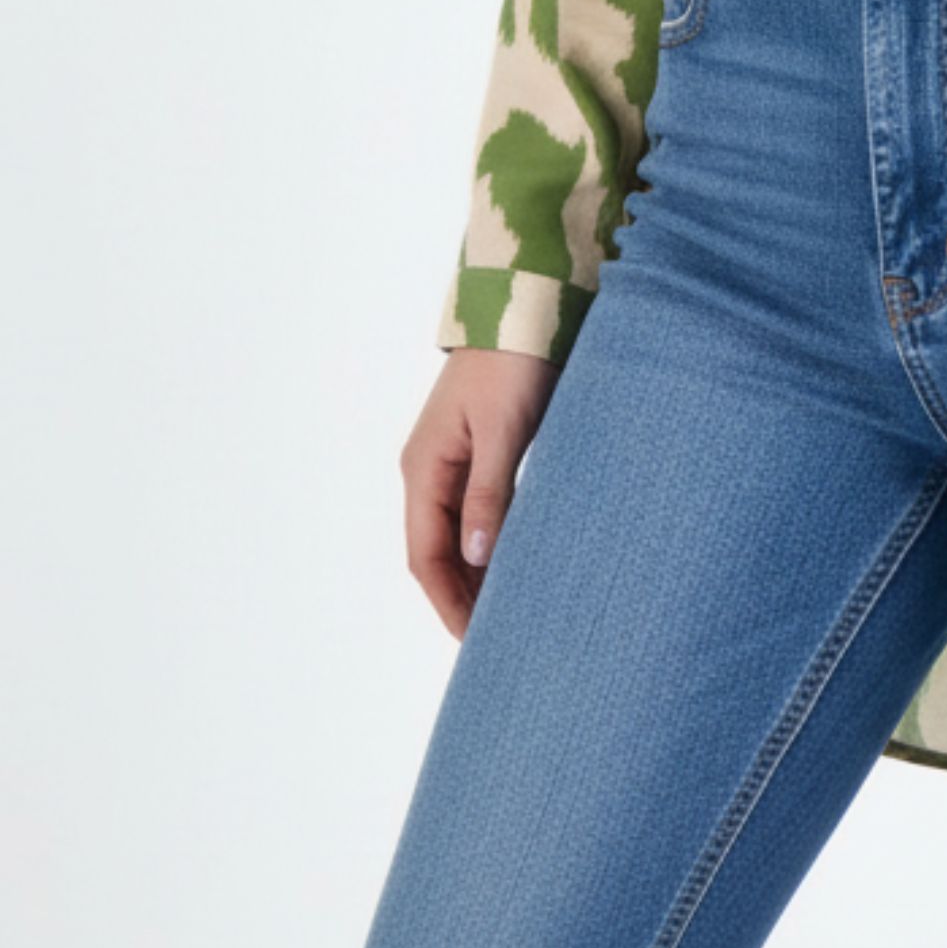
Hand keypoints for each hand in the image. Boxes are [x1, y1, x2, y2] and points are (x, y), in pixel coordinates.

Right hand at [401, 347, 558, 636]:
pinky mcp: (479, 450)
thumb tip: (477, 559)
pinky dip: (492, 543)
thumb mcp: (502, 430)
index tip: (474, 641)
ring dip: (476, 574)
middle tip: (498, 639)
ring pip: (457, 535)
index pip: (425, 556)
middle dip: (460, 597)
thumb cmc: (512, 362)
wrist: (523, 306)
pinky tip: (516, 561)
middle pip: (437, 553)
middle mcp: (429, 470)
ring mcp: (452, 460)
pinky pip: (476, 512)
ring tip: (510, 611)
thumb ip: (488, 493)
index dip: (448, 602)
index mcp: (424, 468)